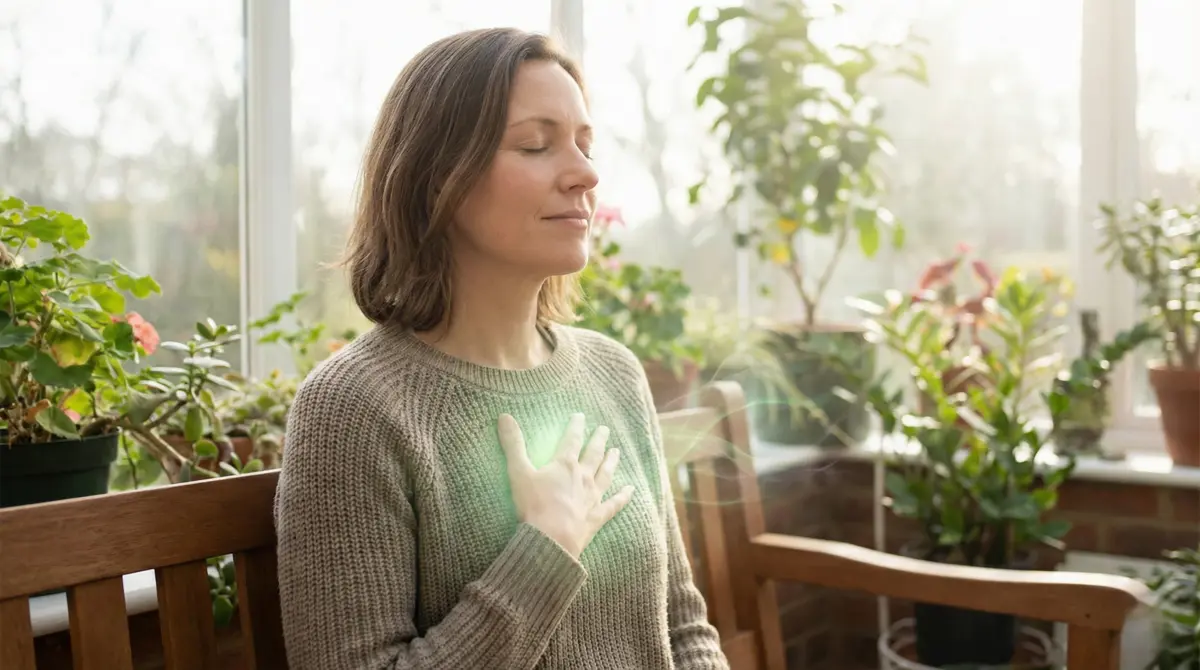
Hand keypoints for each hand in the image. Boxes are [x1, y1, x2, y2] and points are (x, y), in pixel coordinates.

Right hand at [497, 412, 633, 558]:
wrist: (551, 540)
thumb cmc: (534, 505)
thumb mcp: (518, 473)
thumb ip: (513, 445)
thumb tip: (504, 416)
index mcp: (564, 465)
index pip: (572, 440)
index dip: (576, 426)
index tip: (580, 416)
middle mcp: (583, 477)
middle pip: (593, 454)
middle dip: (598, 440)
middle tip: (604, 429)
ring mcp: (592, 497)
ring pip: (605, 474)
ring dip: (611, 462)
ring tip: (616, 451)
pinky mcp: (596, 517)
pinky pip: (614, 504)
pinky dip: (623, 497)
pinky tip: (630, 490)